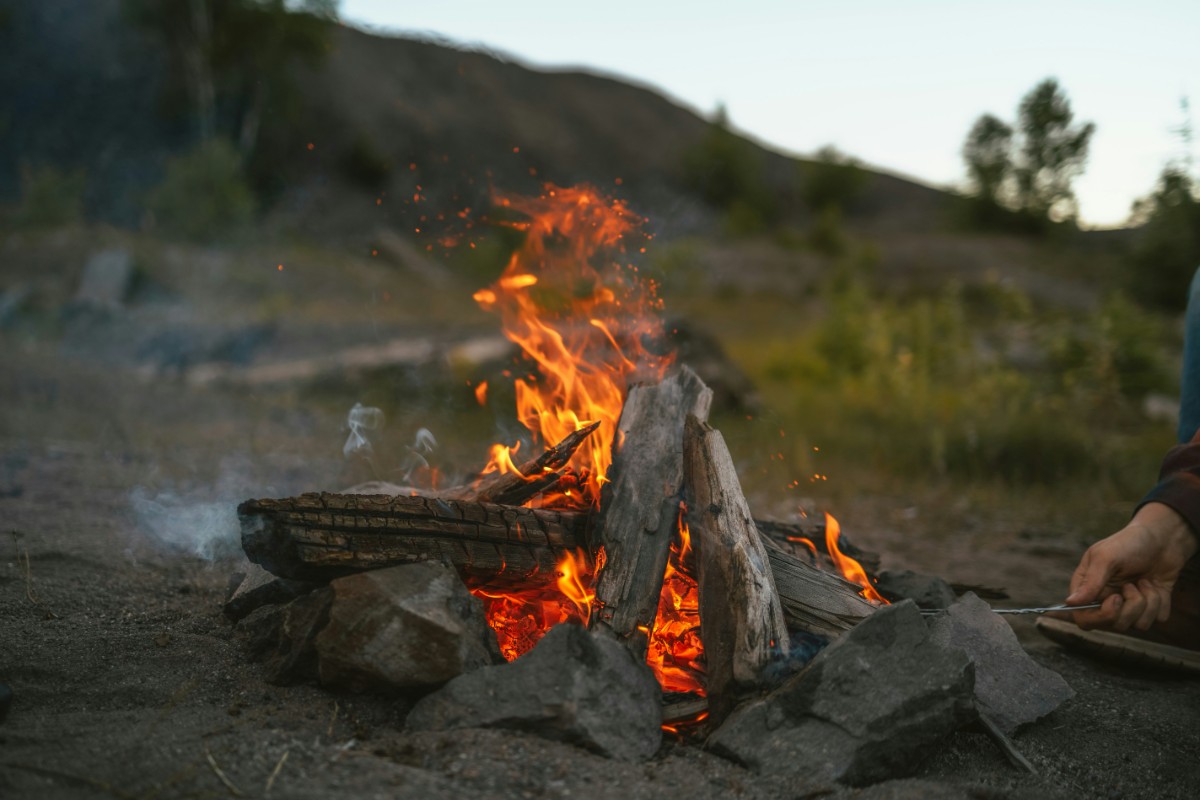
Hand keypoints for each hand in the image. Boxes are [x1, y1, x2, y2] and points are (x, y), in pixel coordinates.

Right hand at [1067, 503, 1197, 631]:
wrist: (1163, 537)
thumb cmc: (1129, 543)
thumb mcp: (1106, 557)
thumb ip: (1090, 581)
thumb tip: (1070, 602)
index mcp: (1089, 588)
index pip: (1084, 619)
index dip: (1100, 616)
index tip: (1116, 599)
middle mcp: (1107, 600)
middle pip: (1114, 625)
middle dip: (1130, 607)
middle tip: (1132, 585)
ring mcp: (1130, 605)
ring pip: (1138, 625)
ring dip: (1148, 601)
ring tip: (1145, 581)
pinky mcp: (1151, 607)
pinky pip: (1157, 618)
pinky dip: (1161, 602)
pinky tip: (1157, 585)